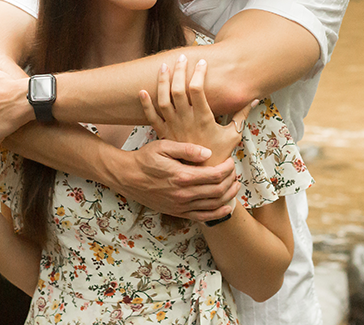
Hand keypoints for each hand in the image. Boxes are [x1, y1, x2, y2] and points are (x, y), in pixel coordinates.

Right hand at [117, 139, 240, 221]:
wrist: (127, 176)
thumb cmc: (145, 158)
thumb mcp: (164, 146)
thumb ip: (187, 149)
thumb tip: (209, 153)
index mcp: (182, 176)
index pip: (215, 175)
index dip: (228, 169)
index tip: (230, 161)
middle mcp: (183, 194)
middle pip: (218, 191)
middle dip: (231, 181)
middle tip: (235, 172)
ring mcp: (180, 206)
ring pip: (214, 205)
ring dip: (229, 196)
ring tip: (235, 186)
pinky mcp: (177, 212)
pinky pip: (203, 217)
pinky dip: (218, 213)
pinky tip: (226, 206)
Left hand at [140, 55, 254, 166]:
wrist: (201, 174)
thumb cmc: (219, 154)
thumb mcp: (233, 135)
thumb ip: (242, 115)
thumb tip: (255, 99)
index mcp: (203, 118)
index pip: (197, 90)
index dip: (198, 74)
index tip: (202, 63)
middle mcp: (185, 120)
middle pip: (178, 90)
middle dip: (179, 71)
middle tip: (182, 58)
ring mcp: (172, 127)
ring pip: (163, 100)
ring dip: (161, 82)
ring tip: (163, 66)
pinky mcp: (163, 133)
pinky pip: (151, 117)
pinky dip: (145, 104)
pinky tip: (142, 90)